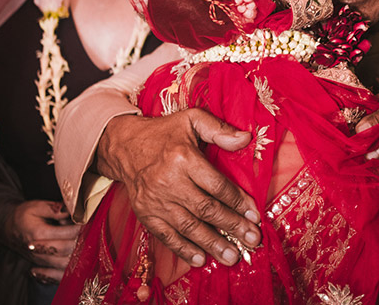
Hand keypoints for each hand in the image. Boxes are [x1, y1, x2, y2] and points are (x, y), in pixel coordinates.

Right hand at [5, 200, 80, 283]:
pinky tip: (77, 262)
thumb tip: (72, 211)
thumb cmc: (24, 215)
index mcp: (38, 234)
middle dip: (81, 241)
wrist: (7, 229)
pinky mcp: (40, 266)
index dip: (79, 228)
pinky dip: (68, 271)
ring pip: (64, 266)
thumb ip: (55, 209)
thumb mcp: (36, 206)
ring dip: (78, 256)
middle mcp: (38, 250)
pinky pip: (56, 276)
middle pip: (67, 250)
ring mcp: (39, 261)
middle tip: (91, 232)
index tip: (88, 221)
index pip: (65, 234)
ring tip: (86, 244)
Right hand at [95, 109, 261, 267]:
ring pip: (188, 226)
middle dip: (231, 226)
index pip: (216, 185)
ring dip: (212, 244)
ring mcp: (156, 201)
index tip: (254, 215)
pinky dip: (183, 249)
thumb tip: (245, 139)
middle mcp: (169, 182)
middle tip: (252, 239)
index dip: (238, 202)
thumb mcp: (191, 119)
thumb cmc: (164, 133)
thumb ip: (219, 129)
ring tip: (232, 256)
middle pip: (206, 209)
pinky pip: (166, 235)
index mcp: (183, 158)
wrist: (124, 146)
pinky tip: (200, 259)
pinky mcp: (145, 214)